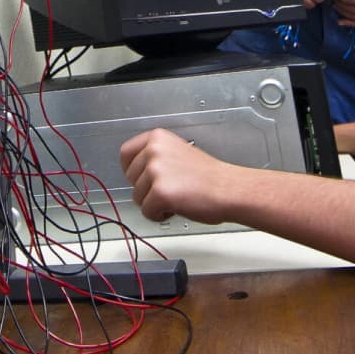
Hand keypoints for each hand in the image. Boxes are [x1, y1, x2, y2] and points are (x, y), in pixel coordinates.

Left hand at [119, 129, 238, 223]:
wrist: (228, 189)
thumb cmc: (209, 176)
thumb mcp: (178, 152)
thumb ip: (157, 156)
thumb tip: (139, 171)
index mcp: (157, 138)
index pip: (126, 153)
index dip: (131, 170)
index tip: (140, 178)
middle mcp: (153, 151)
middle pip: (130, 178)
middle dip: (146, 190)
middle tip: (170, 191)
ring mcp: (155, 171)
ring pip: (137, 197)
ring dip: (154, 203)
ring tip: (177, 198)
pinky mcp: (159, 192)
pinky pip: (147, 212)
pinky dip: (159, 215)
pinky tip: (177, 208)